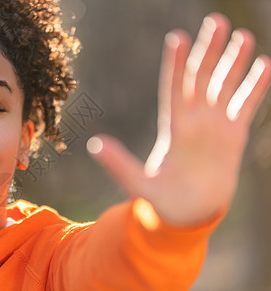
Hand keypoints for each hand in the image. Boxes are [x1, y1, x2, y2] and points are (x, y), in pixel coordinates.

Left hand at [88, 13, 270, 224]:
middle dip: (209, 51)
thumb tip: (94, 145)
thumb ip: (119, 164)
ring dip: (234, 62)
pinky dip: (255, 86)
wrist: (188, 211)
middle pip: (201, 78)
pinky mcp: (233, 135)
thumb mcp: (139, 184)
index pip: (174, 88)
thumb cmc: (162, 200)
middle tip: (217, 21)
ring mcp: (214, 125)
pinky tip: (265, 64)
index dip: (176, 64)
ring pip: (224, 86)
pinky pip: (246, 104)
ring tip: (243, 36)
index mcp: (173, 128)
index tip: (178, 38)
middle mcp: (194, 120)